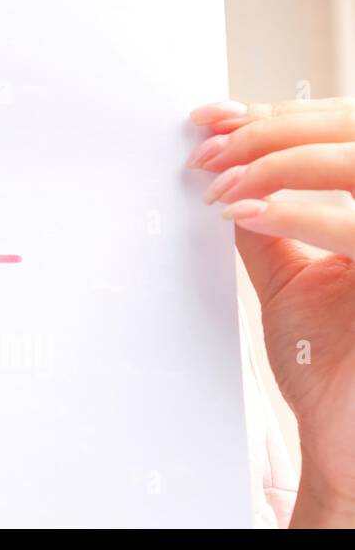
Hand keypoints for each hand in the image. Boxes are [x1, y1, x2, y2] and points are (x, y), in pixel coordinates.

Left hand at [190, 98, 354, 526]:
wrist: (341, 433)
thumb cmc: (327, 360)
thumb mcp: (290, 274)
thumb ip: (268, 219)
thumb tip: (226, 168)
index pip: (340, 133)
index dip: (277, 116)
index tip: (214, 117)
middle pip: (350, 135)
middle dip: (270, 132)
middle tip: (209, 150)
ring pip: (354, 167)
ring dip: (277, 164)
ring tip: (222, 185)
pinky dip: (298, 213)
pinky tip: (247, 212)